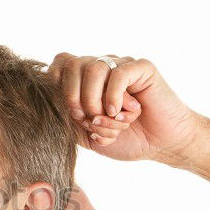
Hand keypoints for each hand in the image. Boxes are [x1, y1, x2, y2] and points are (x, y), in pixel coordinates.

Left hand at [48, 54, 201, 161]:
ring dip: (94, 100)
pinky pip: (119, 72)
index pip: (58, 65)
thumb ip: (67, 118)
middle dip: (73, 97)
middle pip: (72, 64)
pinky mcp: (142, 68)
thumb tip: (49, 102)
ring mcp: (120, 65)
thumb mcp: (86, 134)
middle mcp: (101, 68)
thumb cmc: (125, 139)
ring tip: (107, 119)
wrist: (161, 144)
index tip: (69, 114)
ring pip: (93, 68)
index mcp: (84, 80)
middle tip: (86, 119)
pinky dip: (113, 96)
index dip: (56, 88)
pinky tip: (119, 114)